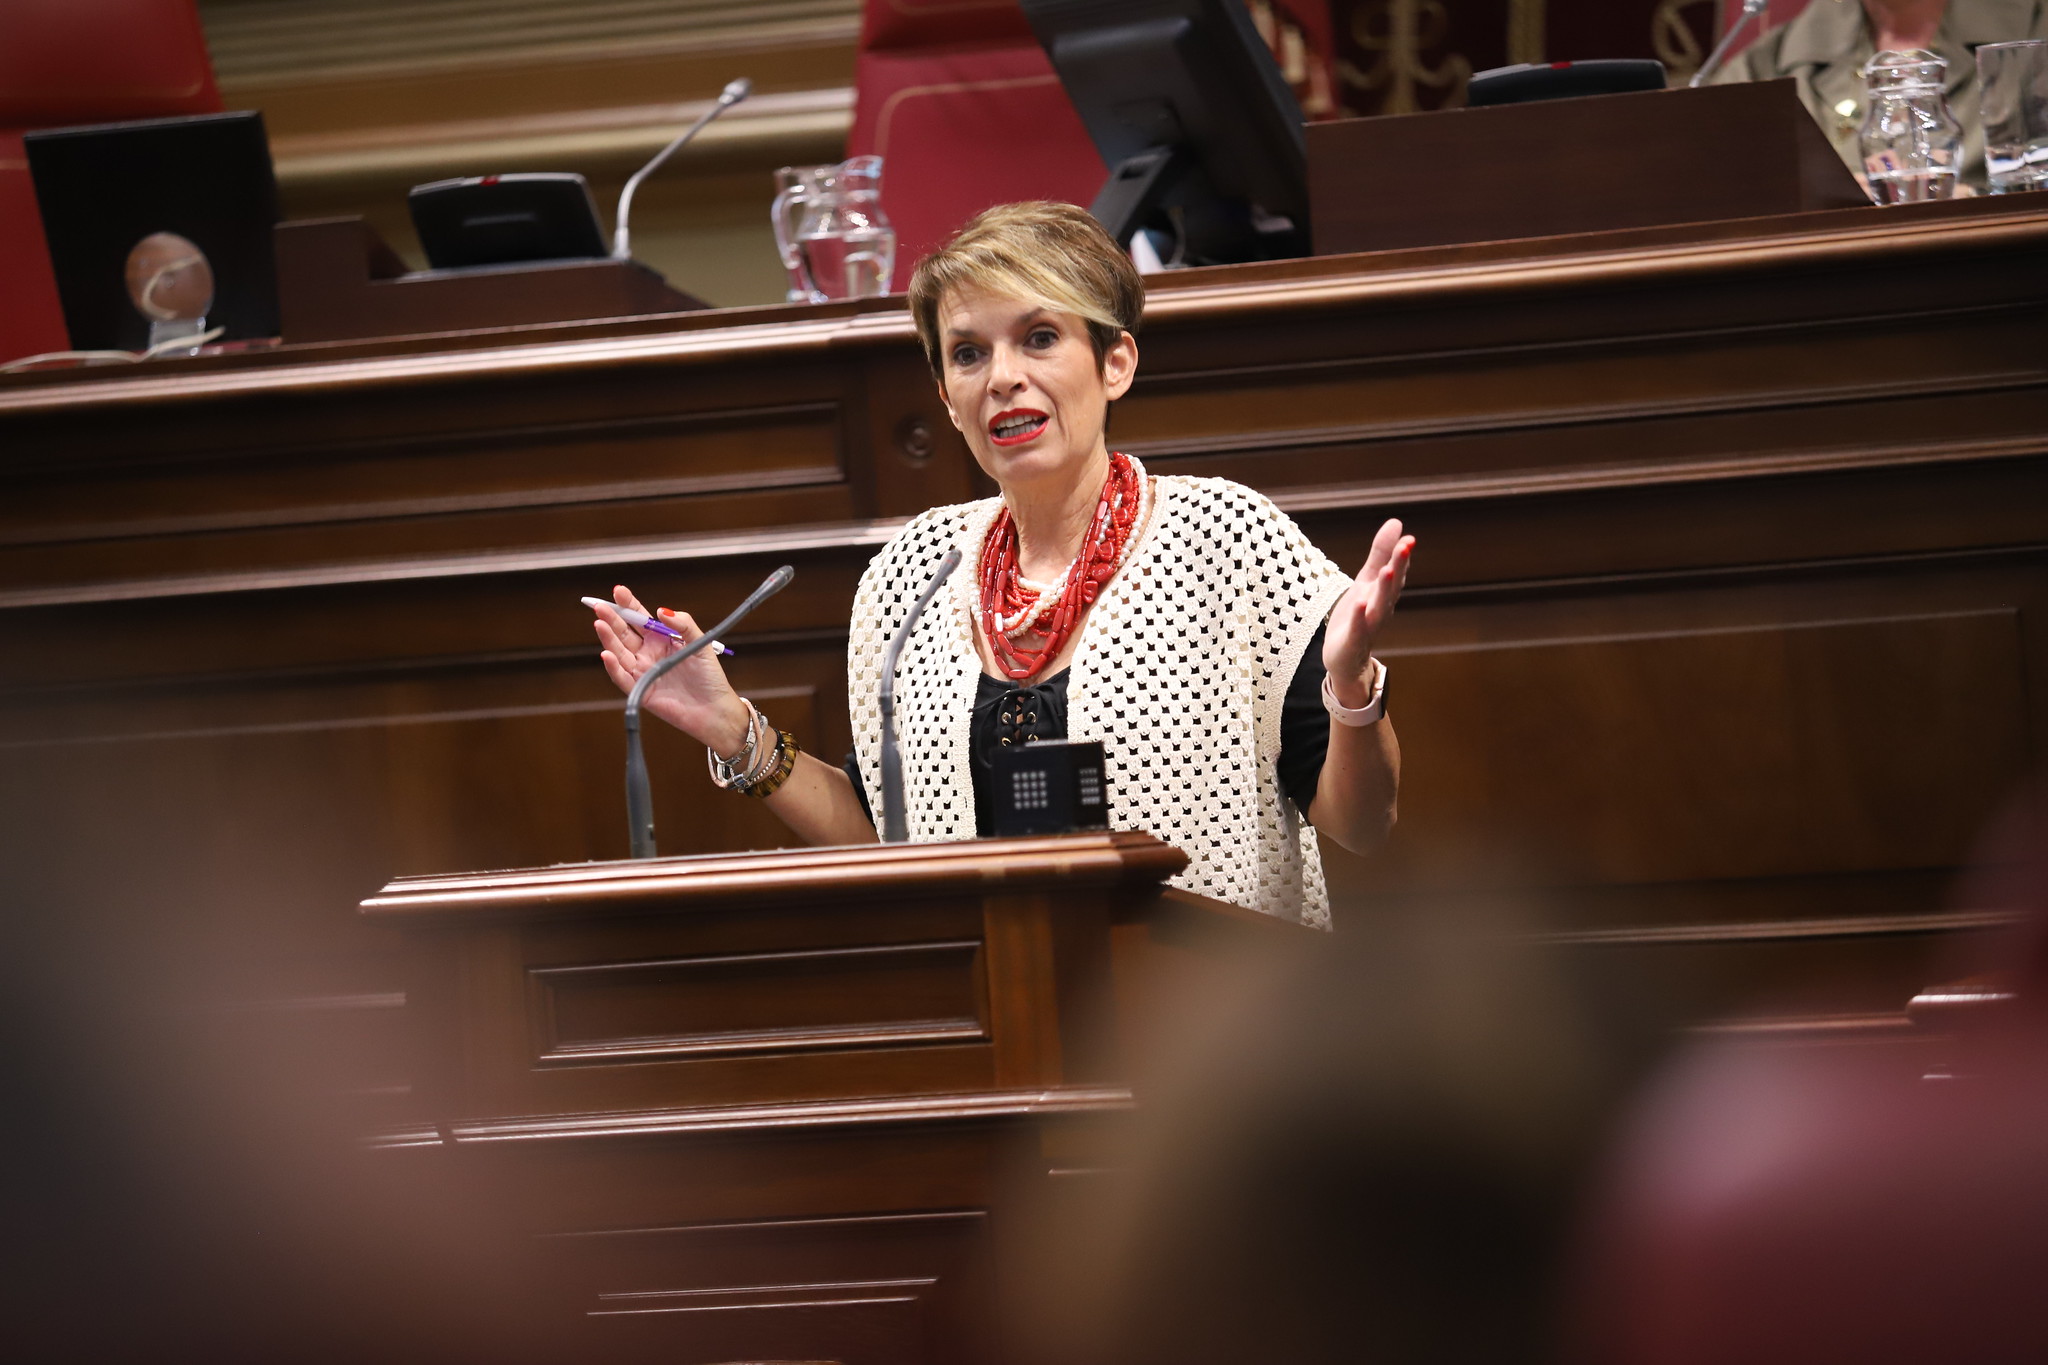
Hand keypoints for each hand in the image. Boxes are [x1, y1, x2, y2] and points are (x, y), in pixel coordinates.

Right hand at [590, 586, 749, 750]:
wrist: (714, 709)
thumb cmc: (710, 677)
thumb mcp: (700, 644)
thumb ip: (683, 624)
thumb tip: (662, 610)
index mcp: (662, 639)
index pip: (640, 618)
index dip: (628, 604)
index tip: (619, 591)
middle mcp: (648, 653)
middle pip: (624, 633)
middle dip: (612, 619)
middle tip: (600, 606)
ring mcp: (643, 671)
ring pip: (619, 652)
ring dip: (608, 639)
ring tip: (600, 624)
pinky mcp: (641, 690)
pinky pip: (623, 678)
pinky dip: (613, 667)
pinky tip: (607, 655)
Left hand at [1323, 519, 1414, 707]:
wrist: (1345, 658)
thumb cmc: (1358, 616)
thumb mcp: (1366, 581)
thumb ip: (1380, 554)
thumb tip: (1397, 523)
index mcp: (1383, 593)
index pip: (1396, 572)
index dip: (1401, 556)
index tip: (1409, 539)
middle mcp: (1381, 608)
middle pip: (1391, 586)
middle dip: (1398, 567)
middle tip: (1405, 547)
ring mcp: (1369, 626)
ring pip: (1379, 606)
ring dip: (1384, 589)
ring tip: (1387, 570)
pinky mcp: (1353, 641)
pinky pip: (1359, 628)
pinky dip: (1361, 617)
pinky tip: (1361, 603)